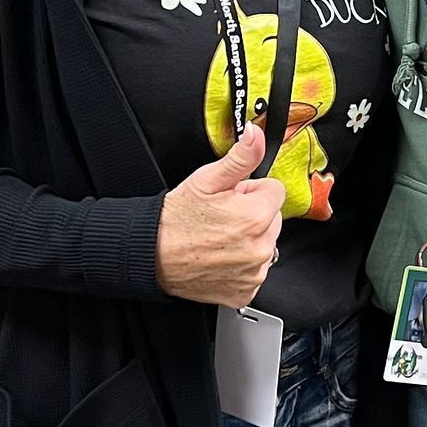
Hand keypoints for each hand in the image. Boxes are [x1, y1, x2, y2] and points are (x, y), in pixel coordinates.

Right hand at [155, 123, 284, 306]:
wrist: (151, 255)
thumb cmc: (175, 219)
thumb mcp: (206, 179)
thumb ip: (240, 157)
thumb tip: (256, 135)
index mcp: (256, 216)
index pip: (275, 191)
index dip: (250, 190)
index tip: (232, 197)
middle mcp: (260, 247)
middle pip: (272, 218)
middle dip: (252, 214)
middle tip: (222, 217)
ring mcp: (254, 272)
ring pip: (265, 244)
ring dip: (248, 240)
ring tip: (218, 238)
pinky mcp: (246, 291)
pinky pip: (255, 271)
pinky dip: (241, 265)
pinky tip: (219, 257)